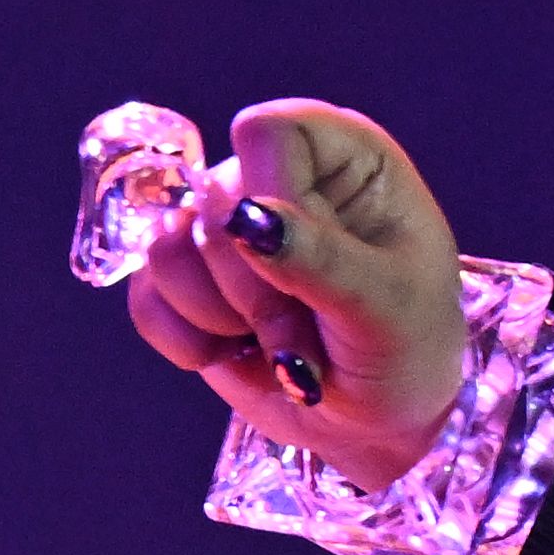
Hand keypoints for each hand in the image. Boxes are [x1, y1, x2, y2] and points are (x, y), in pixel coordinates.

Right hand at [122, 100, 470, 488]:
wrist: (380, 422)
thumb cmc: (407, 351)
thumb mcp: (388, 308)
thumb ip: (322, 258)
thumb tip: (246, 217)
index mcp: (343, 155)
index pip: (266, 132)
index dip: (272, 200)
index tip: (304, 268)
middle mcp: (276, 176)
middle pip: (211, 202)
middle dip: (258, 290)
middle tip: (313, 330)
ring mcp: (224, 227)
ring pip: (167, 250)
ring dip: (225, 318)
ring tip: (285, 343)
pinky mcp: (186, 281)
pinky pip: (146, 297)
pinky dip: (190, 341)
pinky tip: (239, 353)